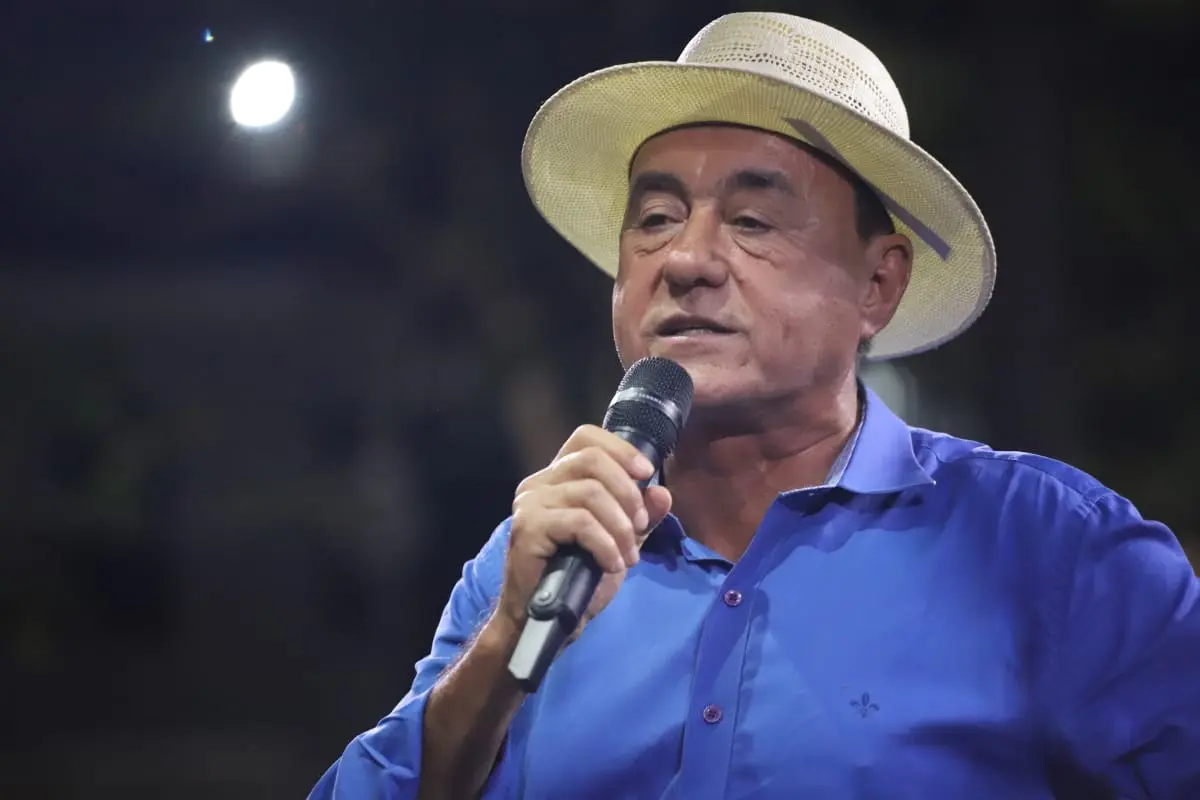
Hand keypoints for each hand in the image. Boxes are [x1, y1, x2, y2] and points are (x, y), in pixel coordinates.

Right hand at [494, 425, 672, 639]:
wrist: (550, 621)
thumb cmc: (579, 579)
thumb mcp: (620, 542)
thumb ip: (641, 517)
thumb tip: (662, 493)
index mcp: (559, 478)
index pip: (586, 437)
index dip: (620, 449)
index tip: (647, 473)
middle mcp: (539, 483)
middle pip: (592, 459)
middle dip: (627, 493)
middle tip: (638, 526)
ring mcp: (530, 503)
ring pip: (589, 492)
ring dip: (619, 526)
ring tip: (626, 555)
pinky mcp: (528, 528)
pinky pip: (580, 522)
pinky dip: (605, 544)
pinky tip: (612, 563)